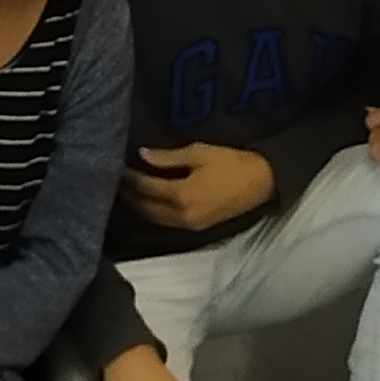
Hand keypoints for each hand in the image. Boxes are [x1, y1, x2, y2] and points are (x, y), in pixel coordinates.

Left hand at [120, 142, 274, 234]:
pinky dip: (153, 213)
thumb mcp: (200, 152)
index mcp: (181, 195)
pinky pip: (165, 222)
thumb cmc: (232, 163)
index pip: (146, 188)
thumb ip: (169, 157)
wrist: (262, 182)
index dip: (130, 178)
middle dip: (129, 194)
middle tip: (117, 178)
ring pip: (153, 219)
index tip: (117, 166)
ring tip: (128, 190)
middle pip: (145, 208)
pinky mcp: (196, 227)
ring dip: (139, 206)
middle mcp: (181, 215)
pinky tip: (148, 201)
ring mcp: (188, 225)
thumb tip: (142, 155)